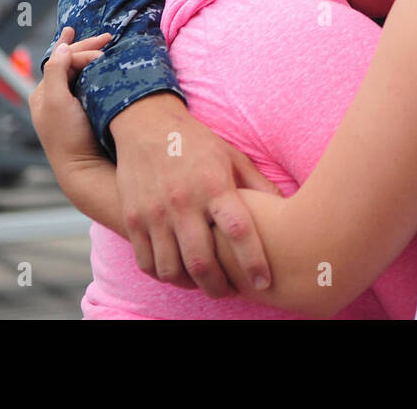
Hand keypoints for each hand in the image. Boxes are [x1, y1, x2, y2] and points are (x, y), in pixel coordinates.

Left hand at [30, 27, 111, 167]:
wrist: (84, 168)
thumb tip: (61, 47)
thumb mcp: (56, 101)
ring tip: (104, 43)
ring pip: (81, 72)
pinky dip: (97, 71)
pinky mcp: (86, 112)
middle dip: (87, 47)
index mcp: (43, 92)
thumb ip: (55, 72)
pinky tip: (104, 64)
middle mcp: (55, 96)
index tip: (105, 47)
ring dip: (93, 57)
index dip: (82, 50)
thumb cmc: (67, 136)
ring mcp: (71, 104)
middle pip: (70, 63)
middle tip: (108, 36)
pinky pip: (90, 84)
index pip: (62, 60)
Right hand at [109, 93, 279, 298]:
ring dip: (192, 285)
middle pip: (201, 262)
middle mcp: (182, 202)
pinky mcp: (132, 219)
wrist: (146, 125)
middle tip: (232, 291)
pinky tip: (179, 271)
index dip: (253, 261)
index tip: (264, 282)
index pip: (238, 231)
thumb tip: (285, 207)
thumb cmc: (196, 143)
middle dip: (220, 287)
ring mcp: (154, 213)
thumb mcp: (232, 156)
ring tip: (206, 282)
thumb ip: (256, 185)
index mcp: (213, 185)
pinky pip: (147, 263)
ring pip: (172, 269)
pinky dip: (165, 275)